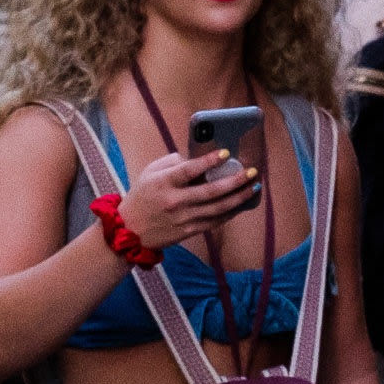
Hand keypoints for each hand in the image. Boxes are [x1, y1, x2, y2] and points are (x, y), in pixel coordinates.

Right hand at [117, 145, 263, 249]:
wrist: (129, 230)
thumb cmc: (142, 195)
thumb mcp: (150, 172)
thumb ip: (173, 162)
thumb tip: (199, 155)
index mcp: (164, 183)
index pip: (189, 170)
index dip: (209, 161)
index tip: (227, 153)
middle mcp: (175, 201)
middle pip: (211, 191)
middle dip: (235, 181)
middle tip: (252, 171)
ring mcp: (183, 218)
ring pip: (218, 208)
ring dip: (239, 197)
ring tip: (254, 187)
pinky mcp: (188, 231)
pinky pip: (215, 221)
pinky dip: (231, 212)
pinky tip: (242, 203)